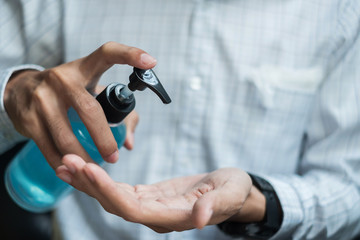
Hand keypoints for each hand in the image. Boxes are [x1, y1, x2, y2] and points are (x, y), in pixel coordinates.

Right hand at [4, 42, 154, 168]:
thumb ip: (118, 114)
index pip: (107, 53)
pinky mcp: (28, 118)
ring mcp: (43, 99)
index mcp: (83, 69)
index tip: (151, 62)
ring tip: (95, 169)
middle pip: (91, 111)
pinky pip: (50, 149)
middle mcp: (62, 80)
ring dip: (84, 159)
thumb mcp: (90, 92)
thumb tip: (128, 143)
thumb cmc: (67, 92)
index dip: (130, 55)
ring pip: (67, 138)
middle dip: (105, 140)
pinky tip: (73, 169)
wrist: (20, 91)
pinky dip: (64, 163)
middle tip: (114, 157)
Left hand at [56, 154, 265, 232]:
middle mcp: (156, 215)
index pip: (132, 208)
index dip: (109, 192)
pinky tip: (85, 168)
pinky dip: (101, 179)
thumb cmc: (233, 191)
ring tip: (65, 163)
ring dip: (88, 181)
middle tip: (66, 161)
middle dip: (90, 184)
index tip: (89, 169)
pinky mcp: (149, 195)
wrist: (230, 190)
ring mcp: (150, 206)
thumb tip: (200, 219)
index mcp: (173, 216)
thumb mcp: (230, 194)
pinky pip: (119, 189)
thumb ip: (215, 205)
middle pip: (114, 204)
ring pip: (112, 197)